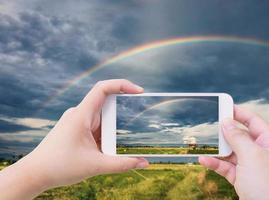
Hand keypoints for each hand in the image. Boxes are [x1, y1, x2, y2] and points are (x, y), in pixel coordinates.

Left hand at [0, 79, 148, 199]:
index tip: (139, 92)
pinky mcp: (77, 129)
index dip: (122, 85)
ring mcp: (77, 121)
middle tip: (120, 138)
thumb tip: (145, 163)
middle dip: (118, 121)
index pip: (103, 89)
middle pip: (107, 107)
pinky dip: (103, 137)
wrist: (35, 174)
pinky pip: (96, 127)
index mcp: (81, 115)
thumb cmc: (59, 167)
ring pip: (102, 119)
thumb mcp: (96, 166)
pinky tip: (101, 151)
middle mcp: (79, 114)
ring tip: (103, 151)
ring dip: (110, 133)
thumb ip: (122, 164)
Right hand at [199, 105, 268, 199]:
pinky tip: (204, 161)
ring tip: (205, 146)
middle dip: (226, 133)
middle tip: (210, 125)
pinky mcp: (242, 179)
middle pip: (241, 137)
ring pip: (231, 153)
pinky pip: (226, 167)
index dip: (239, 113)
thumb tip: (226, 122)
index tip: (224, 105)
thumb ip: (237, 137)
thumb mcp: (252, 156)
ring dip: (218, 150)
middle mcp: (263, 154)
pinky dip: (215, 164)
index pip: (254, 122)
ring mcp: (252, 167)